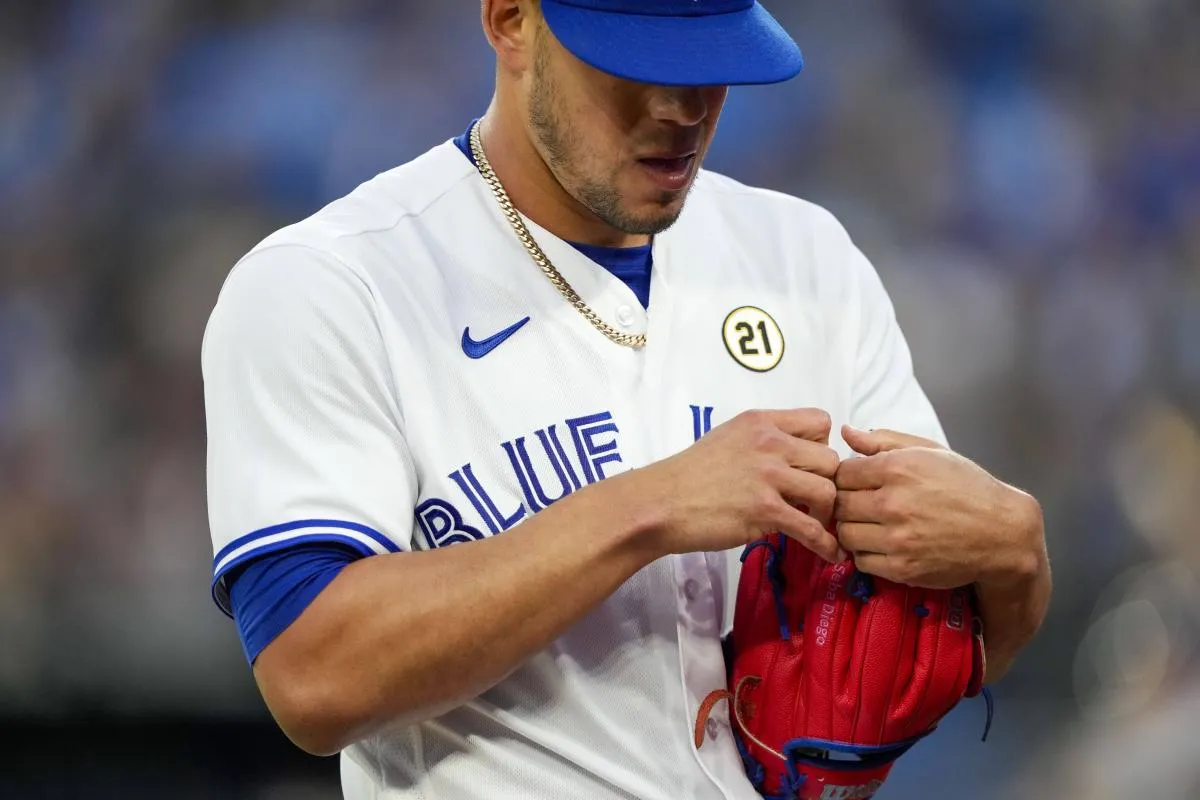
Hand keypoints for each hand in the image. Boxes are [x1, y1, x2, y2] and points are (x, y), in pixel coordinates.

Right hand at [642, 409, 841, 560]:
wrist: (660, 503)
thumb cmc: (689, 474)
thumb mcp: (727, 438)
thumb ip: (762, 441)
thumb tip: (794, 457)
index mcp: (761, 422)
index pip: (820, 421)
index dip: (822, 445)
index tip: (808, 465)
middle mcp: (769, 443)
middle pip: (831, 459)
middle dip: (827, 481)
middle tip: (812, 499)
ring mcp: (768, 477)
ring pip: (828, 492)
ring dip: (827, 512)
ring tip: (814, 522)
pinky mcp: (765, 511)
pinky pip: (812, 529)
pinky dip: (826, 545)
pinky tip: (829, 553)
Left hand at [834, 425, 1041, 588]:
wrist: (1003, 534)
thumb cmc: (967, 487)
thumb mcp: (931, 452)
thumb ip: (884, 441)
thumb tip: (846, 432)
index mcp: (898, 468)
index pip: (841, 472)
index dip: (846, 477)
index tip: (858, 482)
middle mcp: (894, 503)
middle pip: (838, 504)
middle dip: (846, 503)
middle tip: (862, 505)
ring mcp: (897, 538)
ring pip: (845, 534)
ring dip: (853, 529)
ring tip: (872, 524)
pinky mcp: (902, 568)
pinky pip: (861, 561)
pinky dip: (867, 553)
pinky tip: (883, 544)